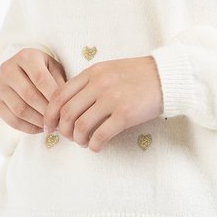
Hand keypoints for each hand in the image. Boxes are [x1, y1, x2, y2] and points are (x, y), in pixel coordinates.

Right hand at [0, 48, 67, 134]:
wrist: (21, 70)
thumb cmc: (44, 70)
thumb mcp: (54, 69)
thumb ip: (60, 83)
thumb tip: (65, 107)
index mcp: (26, 56)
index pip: (41, 79)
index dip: (54, 97)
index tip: (66, 110)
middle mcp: (8, 68)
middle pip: (29, 95)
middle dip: (47, 111)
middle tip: (60, 122)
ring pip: (19, 110)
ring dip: (38, 121)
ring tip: (52, 126)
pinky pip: (11, 120)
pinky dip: (28, 128)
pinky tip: (40, 128)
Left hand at [43, 56, 163, 152]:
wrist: (166, 77)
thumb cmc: (137, 75)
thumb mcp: (108, 70)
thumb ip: (88, 83)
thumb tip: (67, 107)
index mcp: (92, 73)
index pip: (59, 95)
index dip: (50, 114)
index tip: (49, 126)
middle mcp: (99, 85)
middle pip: (67, 113)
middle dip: (63, 130)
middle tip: (67, 138)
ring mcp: (112, 99)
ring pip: (81, 126)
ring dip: (78, 140)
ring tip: (83, 142)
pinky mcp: (125, 115)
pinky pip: (100, 135)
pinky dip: (94, 145)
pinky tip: (96, 146)